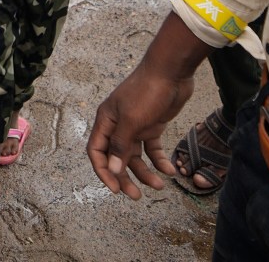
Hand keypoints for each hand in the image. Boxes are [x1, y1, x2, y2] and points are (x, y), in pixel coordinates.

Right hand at [87, 59, 194, 199]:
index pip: (97, 152)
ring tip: (159, 185)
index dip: (103, 171)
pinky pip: (153, 148)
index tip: (115, 189)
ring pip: (136, 156)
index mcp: (106, 121)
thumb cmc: (147, 92)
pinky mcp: (152, 125)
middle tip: (136, 196)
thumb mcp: (132, 121)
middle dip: (125, 177)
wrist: (171, 72)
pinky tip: (170, 170)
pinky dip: (159, 160)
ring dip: (146, 172)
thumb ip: (121, 146)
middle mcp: (118, 125)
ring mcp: (136, 126)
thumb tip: (112, 170)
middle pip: (117, 158)